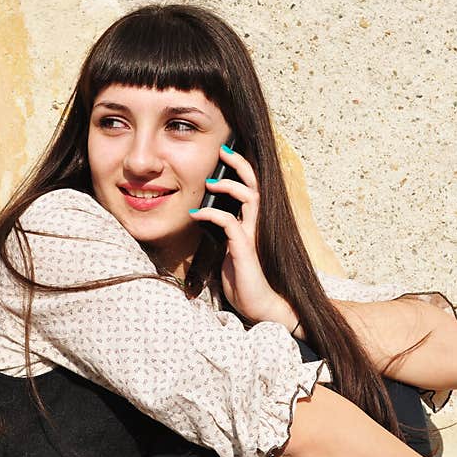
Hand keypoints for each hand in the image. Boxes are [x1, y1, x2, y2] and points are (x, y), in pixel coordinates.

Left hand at [188, 145, 290, 324]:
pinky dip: (211, 215)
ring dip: (229, 186)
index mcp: (251, 225)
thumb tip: (204, 222)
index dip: (240, 170)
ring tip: (210, 183)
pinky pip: (230, 223)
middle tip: (224, 150)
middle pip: (255, 185)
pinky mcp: (245, 249)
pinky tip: (196, 215)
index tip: (225, 156)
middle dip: (240, 164)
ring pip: (249, 197)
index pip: (250, 189)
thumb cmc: (244, 282)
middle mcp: (256, 226)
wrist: (260, 306)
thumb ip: (222, 236)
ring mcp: (253, 236)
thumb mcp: (228, 254)